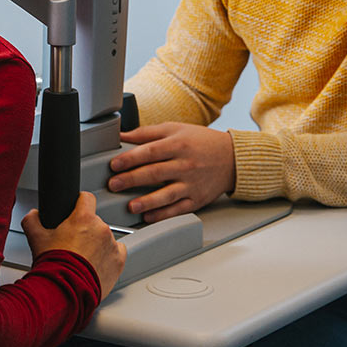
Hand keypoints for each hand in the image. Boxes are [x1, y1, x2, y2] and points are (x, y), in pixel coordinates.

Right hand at [22, 191, 126, 299]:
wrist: (64, 290)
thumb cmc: (53, 266)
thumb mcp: (36, 238)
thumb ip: (33, 220)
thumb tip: (33, 215)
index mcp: (83, 218)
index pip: (87, 198)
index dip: (80, 203)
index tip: (76, 210)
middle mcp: (101, 228)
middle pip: (95, 221)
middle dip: (85, 230)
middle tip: (73, 244)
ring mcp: (112, 245)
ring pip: (105, 237)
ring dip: (97, 244)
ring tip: (82, 258)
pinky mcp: (119, 261)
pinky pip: (117, 252)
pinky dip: (108, 256)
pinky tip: (95, 264)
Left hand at [107, 123, 234, 222]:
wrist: (232, 158)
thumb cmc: (200, 141)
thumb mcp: (175, 129)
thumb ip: (147, 133)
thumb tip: (121, 136)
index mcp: (178, 144)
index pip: (150, 151)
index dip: (131, 158)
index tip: (114, 164)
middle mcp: (185, 164)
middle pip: (156, 173)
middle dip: (132, 179)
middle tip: (114, 185)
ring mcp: (192, 184)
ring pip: (167, 194)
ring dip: (148, 202)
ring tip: (131, 206)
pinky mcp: (197, 199)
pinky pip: (178, 209)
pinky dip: (163, 215)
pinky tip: (149, 217)